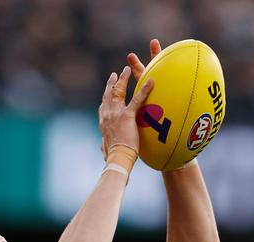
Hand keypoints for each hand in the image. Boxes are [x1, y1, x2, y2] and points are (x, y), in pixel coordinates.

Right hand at [98, 39, 161, 159]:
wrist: (116, 158)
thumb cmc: (113, 157)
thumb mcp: (106, 150)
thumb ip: (104, 146)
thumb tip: (103, 150)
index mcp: (103, 123)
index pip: (104, 106)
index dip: (106, 97)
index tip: (108, 90)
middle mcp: (107, 115)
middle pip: (108, 94)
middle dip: (112, 83)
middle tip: (115, 74)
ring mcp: (116, 114)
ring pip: (119, 91)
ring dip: (123, 80)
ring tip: (127, 70)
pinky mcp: (127, 116)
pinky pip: (137, 99)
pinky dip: (144, 89)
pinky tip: (151, 81)